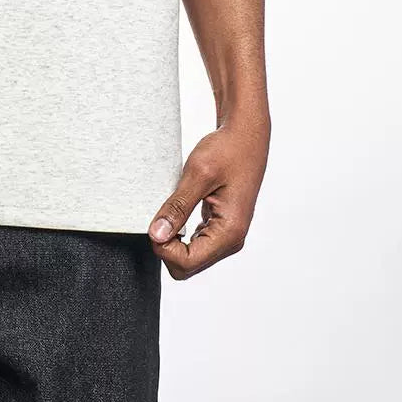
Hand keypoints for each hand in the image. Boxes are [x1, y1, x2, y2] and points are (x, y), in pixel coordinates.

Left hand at [147, 117, 268, 278]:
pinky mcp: (220, 227)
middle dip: (167, 247)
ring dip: (173, 240)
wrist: (246, 135)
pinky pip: (195, 244)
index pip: (187, 263)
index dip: (163, 248)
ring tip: (169, 210)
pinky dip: (180, 234)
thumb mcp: (198, 174)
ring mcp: (227, 235)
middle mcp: (231, 240)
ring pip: (190, 257)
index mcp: (229, 232)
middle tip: (160, 215)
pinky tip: (177, 212)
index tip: (155, 221)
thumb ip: (177, 207)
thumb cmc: (227, 150)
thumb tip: (156, 235)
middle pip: (187, 266)